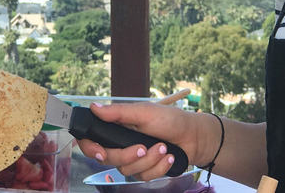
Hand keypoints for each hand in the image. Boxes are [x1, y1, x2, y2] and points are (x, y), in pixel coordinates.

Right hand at [76, 102, 209, 181]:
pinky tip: (169, 157)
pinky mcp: (145, 170)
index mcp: (117, 127)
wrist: (194, 137)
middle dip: (127, 155)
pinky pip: (143, 177)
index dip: (90, 148)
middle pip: (108, 159)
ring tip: (163, 147)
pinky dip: (158, 167)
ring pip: (126, 170)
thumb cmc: (171, 120)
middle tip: (143, 147)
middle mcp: (121, 143)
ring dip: (148, 160)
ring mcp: (133, 158)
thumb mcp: (144, 112)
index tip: (101, 152)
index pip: (91, 140)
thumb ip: (118, 112)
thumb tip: (94, 107)